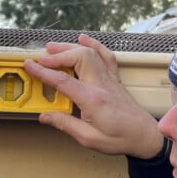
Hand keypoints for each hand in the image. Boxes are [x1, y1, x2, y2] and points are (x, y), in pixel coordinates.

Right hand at [24, 34, 163, 157]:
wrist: (146, 136)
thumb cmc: (121, 138)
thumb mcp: (89, 138)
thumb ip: (65, 125)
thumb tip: (45, 116)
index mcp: (93, 100)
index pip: (63, 80)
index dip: (43, 71)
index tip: (30, 65)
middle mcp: (101, 84)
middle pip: (78, 58)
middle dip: (57, 55)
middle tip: (41, 58)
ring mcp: (109, 79)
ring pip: (90, 53)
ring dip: (70, 48)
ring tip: (53, 48)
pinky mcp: (115, 79)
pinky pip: (105, 55)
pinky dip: (94, 44)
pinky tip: (83, 39)